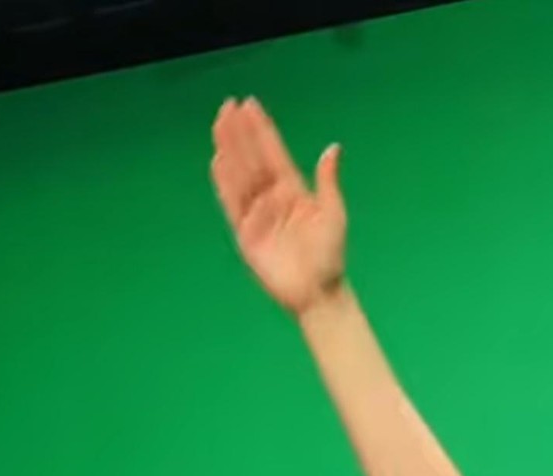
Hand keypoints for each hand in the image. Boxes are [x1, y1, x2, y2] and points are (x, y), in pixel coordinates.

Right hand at [210, 97, 345, 314]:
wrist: (318, 293)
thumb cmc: (330, 257)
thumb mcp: (334, 214)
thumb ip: (327, 181)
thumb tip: (332, 149)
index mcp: (293, 190)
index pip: (273, 153)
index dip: (262, 130)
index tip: (250, 105)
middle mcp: (272, 199)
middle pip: (252, 159)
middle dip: (240, 133)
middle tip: (229, 105)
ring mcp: (257, 216)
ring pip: (240, 176)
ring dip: (230, 150)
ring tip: (220, 124)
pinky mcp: (246, 236)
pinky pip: (233, 205)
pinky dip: (225, 184)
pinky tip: (218, 161)